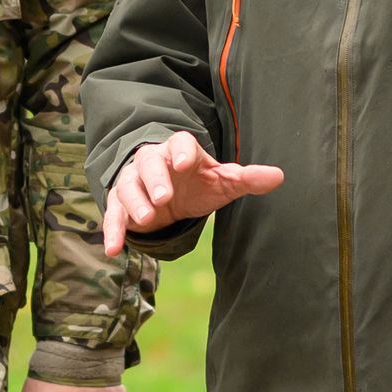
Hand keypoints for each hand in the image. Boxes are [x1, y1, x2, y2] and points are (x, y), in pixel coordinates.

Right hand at [99, 131, 284, 253]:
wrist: (169, 194)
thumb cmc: (198, 183)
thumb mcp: (223, 181)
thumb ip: (247, 178)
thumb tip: (279, 176)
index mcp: (181, 151)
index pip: (180, 142)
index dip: (183, 150)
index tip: (187, 162)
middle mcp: (153, 162)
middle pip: (149, 162)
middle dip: (155, 178)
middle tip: (164, 197)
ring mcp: (133, 181)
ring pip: (128, 186)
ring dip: (135, 202)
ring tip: (147, 220)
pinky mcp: (120, 204)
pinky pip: (113, 214)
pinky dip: (113, 231)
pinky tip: (113, 249)